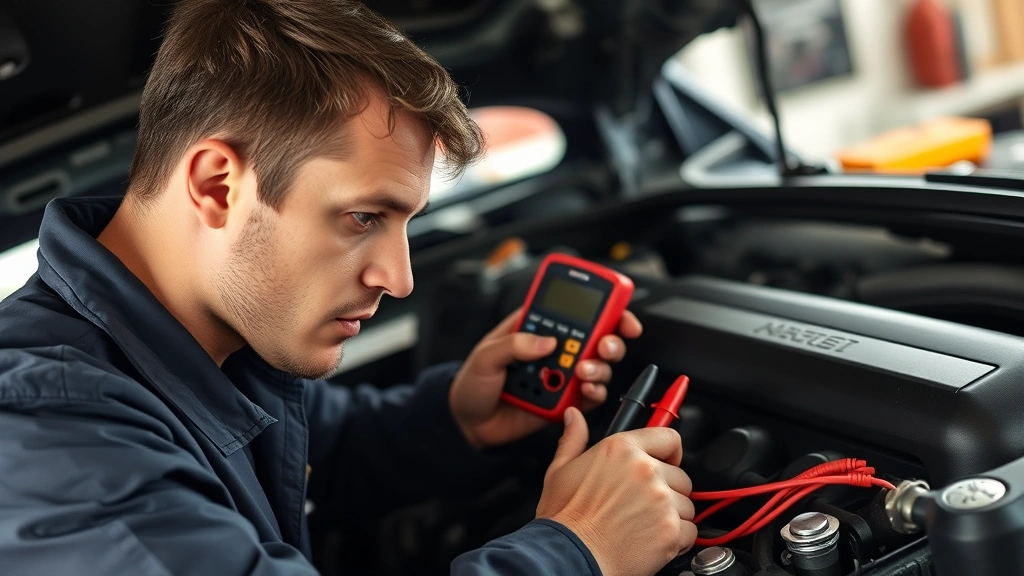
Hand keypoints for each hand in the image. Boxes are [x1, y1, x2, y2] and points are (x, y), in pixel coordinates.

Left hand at [449, 307, 642, 448]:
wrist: (468, 423)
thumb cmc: (473, 382)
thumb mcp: (485, 356)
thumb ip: (514, 345)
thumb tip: (546, 341)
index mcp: (537, 326)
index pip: (576, 310)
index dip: (604, 307)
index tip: (619, 313)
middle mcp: (556, 348)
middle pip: (599, 337)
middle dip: (610, 341)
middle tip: (603, 347)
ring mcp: (563, 374)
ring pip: (599, 366)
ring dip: (599, 368)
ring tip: (582, 373)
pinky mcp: (565, 400)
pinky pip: (591, 395)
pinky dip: (595, 393)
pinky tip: (586, 390)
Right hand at [537, 408, 696, 575]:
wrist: (569, 557)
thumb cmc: (564, 520)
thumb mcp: (560, 470)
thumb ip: (573, 439)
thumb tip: (574, 417)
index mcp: (621, 450)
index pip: (669, 438)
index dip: (669, 453)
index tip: (666, 463)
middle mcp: (645, 471)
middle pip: (681, 475)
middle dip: (667, 490)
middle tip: (643, 505)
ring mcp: (661, 501)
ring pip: (687, 505)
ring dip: (672, 516)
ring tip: (644, 525)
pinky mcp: (670, 531)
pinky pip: (689, 531)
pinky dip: (676, 539)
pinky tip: (651, 540)